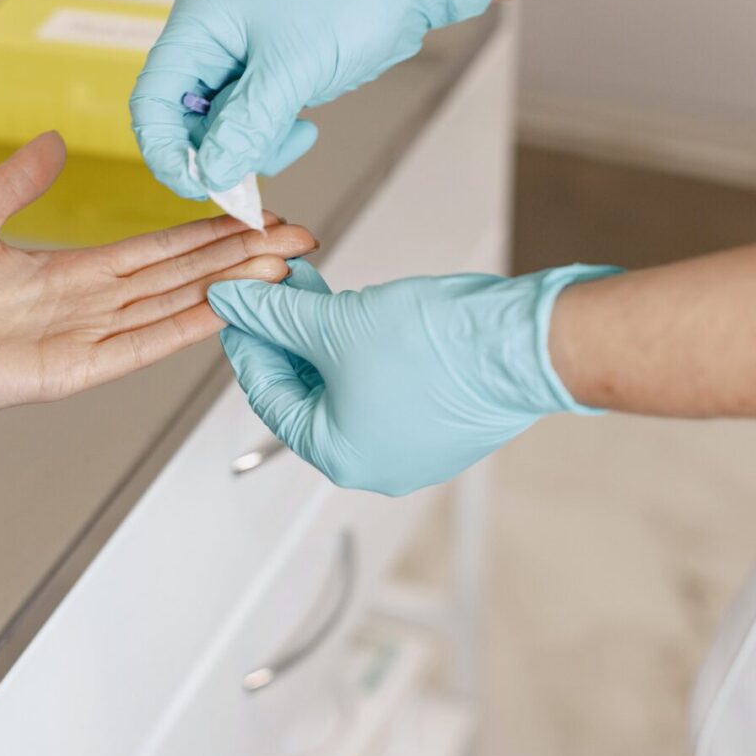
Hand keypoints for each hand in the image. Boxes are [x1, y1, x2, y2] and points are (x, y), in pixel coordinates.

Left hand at [0, 132, 315, 424]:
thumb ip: (19, 181)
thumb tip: (52, 141)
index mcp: (68, 274)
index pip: (156, 250)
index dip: (206, 232)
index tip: (251, 214)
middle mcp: (85, 308)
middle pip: (178, 276)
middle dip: (238, 255)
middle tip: (294, 235)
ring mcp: (81, 341)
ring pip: (168, 307)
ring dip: (224, 287)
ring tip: (277, 265)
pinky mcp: (65, 372)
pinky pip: (133, 347)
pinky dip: (179, 329)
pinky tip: (220, 313)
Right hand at [129, 0, 503, 199]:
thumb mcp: (292, 70)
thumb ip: (246, 126)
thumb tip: (209, 174)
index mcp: (198, 26)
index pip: (152, 100)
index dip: (165, 150)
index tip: (195, 186)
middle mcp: (211, 44)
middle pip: (184, 122)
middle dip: (217, 154)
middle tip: (249, 179)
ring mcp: (241, 63)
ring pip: (222, 132)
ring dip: (252, 149)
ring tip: (294, 134)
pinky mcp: (270, 79)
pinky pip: (253, 127)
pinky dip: (274, 139)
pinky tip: (306, 126)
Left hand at [206, 260, 617, 495]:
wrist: (521, 343)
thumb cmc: (438, 347)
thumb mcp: (334, 323)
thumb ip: (276, 315)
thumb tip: (234, 302)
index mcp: (339, 454)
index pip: (269, 397)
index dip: (250, 344)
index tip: (242, 308)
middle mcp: (375, 464)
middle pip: (309, 394)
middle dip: (290, 337)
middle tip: (277, 292)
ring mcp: (412, 448)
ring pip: (348, 388)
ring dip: (326, 339)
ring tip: (317, 291)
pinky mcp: (442, 425)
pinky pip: (386, 388)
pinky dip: (364, 352)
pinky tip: (361, 313)